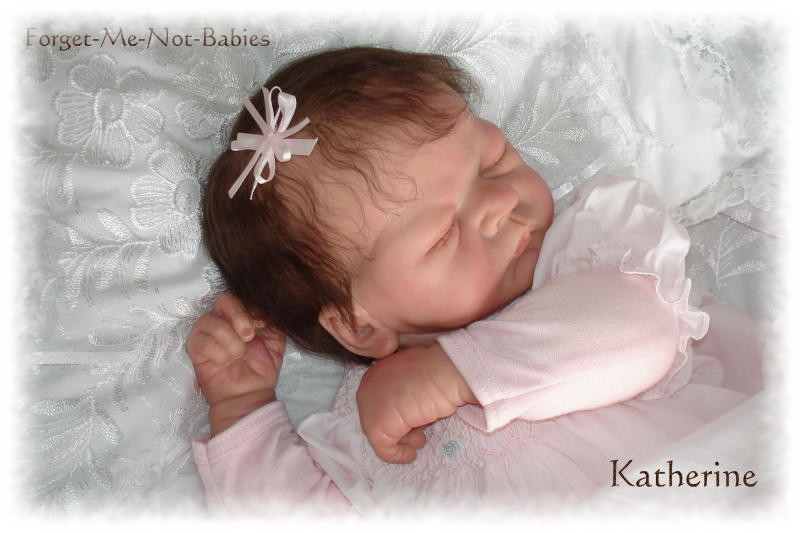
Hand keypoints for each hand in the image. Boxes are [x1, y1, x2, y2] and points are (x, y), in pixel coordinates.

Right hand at [187, 293, 285, 434]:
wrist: (250, 392)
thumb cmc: (262, 365)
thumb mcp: (276, 338)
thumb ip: (273, 319)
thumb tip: (265, 308)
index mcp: (242, 314)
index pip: (242, 296)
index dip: (251, 308)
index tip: (262, 324)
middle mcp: (223, 318)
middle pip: (224, 300)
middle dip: (239, 317)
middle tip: (248, 336)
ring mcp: (207, 331)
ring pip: (211, 321)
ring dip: (229, 340)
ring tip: (238, 355)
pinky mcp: (195, 346)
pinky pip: (201, 340)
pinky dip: (217, 352)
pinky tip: (224, 361)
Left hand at [356, 343, 475, 463]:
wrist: (447, 371)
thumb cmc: (439, 369)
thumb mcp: (415, 376)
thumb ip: (404, 390)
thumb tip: (406, 406)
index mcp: (376, 374)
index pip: (379, 403)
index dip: (397, 416)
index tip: (415, 423)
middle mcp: (366, 387)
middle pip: (377, 418)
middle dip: (398, 429)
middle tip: (419, 436)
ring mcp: (369, 405)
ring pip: (379, 433)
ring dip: (400, 441)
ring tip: (419, 441)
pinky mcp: (377, 425)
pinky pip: (384, 448)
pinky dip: (398, 455)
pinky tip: (411, 454)